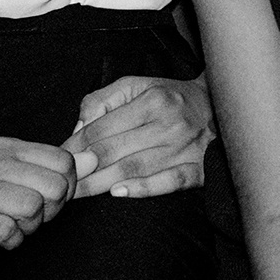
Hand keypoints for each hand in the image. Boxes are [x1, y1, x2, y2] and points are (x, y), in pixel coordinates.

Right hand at [0, 136, 75, 257]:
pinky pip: (4, 231)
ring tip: (15, 227)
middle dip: (52, 211)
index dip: (67, 187)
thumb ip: (49, 166)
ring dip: (30, 227)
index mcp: (4, 147)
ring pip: (30, 208)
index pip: (62, 160)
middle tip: (34, 218)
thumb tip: (94, 159)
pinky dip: (10, 242)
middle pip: (52, 186)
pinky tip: (1, 239)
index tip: (50, 200)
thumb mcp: (8, 172)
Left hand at [67, 71, 210, 197]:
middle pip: (114, 151)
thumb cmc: (168, 98)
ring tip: (79, 193)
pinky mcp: (198, 169)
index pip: (102, 128)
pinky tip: (119, 193)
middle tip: (63, 182)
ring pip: (135, 168)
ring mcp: (185, 148)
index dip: (75, 146)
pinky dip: (144, 189)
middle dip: (83, 170)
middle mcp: (169, 123)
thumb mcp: (135, 86)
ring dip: (102, 183)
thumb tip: (78, 129)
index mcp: (152, 100)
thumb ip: (102, 101)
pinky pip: (169, 182)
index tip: (60, 160)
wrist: (219, 107)